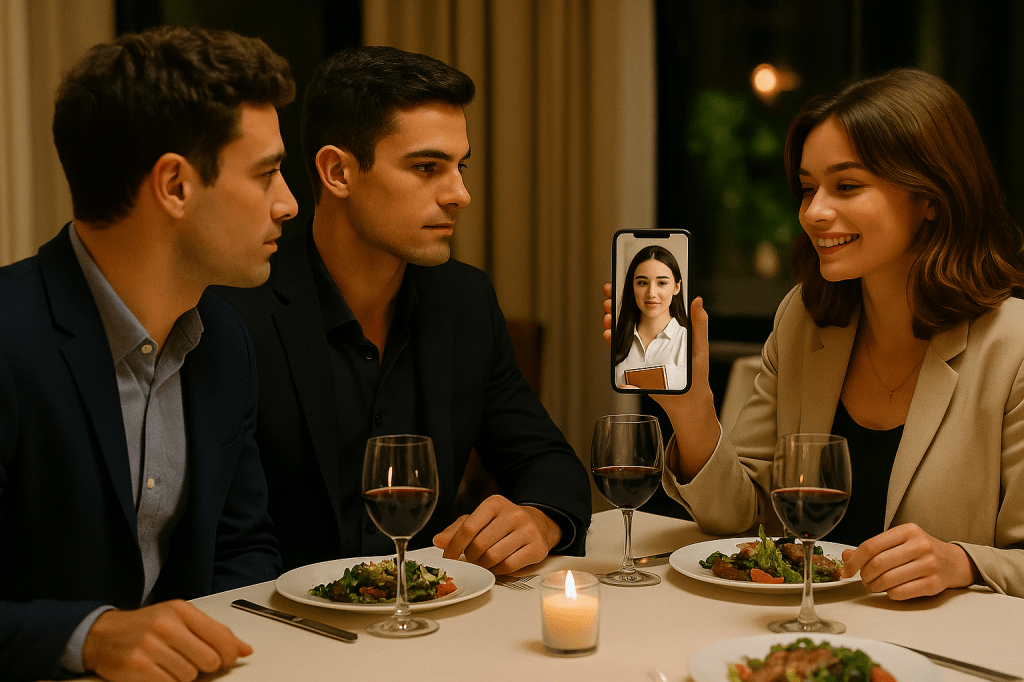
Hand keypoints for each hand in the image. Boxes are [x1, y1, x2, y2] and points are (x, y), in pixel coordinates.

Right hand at [82, 600, 251, 681]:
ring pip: (189, 676)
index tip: (228, 659)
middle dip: (206, 666)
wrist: (103, 634)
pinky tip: (160, 672)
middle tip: (194, 662)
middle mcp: (166, 626)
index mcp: (181, 611)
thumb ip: (214, 632)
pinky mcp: (137, 667)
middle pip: (209, 660)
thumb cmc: (146, 626)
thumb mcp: (180, 619)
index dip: (229, 653)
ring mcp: (150, 646)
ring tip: (171, 664)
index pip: (220, 636)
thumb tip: (245, 650)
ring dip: (185, 675)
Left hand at [433, 495, 561, 573]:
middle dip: (471, 556)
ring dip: (484, 565)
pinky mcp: (538, 547)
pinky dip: (499, 571)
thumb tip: (438, 541)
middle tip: (473, 557)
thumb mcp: (480, 520)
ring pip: (493, 558)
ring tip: (486, 560)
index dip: (454, 546)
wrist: (538, 524)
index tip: (448, 557)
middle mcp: (513, 514)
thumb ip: (457, 529)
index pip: (468, 528)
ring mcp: (528, 530)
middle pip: (479, 545)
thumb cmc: (502, 524)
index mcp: (495, 503)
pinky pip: (509, 567)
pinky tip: (498, 565)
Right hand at [604, 283, 718, 478]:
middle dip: (617, 306)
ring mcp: (642, 350)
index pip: (647, 307)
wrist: (686, 402)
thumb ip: (699, 325)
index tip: (622, 284)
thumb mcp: (699, 347)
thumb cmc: (696, 374)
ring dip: (612, 322)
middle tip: (610, 299)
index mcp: (666, 328)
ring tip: (608, 316)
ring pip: (622, 332)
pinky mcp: (634, 365)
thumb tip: (698, 301)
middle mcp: (651, 336)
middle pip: (630, 317)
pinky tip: (609, 335)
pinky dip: (612, 342)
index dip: (633, 295)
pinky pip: (620, 351)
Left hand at [840, 523, 979, 599]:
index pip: (871, 546)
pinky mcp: (934, 584)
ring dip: (875, 586)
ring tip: (875, 585)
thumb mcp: (898, 542)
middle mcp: (919, 545)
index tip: (847, 570)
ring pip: (887, 580)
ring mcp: (929, 565)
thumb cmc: (920, 551)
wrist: (954, 562)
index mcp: (907, 531)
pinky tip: (891, 590)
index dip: (854, 561)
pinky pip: (901, 592)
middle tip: (864, 580)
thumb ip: (873, 548)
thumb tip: (846, 556)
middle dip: (864, 576)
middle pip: (877, 564)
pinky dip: (890, 594)